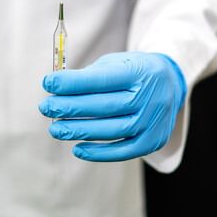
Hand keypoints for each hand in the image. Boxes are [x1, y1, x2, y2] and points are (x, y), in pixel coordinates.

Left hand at [39, 51, 186, 161]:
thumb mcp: (117, 63)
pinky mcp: (153, 140)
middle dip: (70, 108)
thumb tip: (58, 91)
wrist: (170, 83)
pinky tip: (78, 149)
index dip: (72, 83)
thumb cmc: (134, 72)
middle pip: (105, 106)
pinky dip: (99, 153)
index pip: (101, 79)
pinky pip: (124, 151)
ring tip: (56, 129)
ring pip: (112, 130)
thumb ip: (90, 76)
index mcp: (140, 72)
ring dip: (80, 131)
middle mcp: (150, 96)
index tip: (48, 83)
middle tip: (46, 108)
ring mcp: (154, 121)